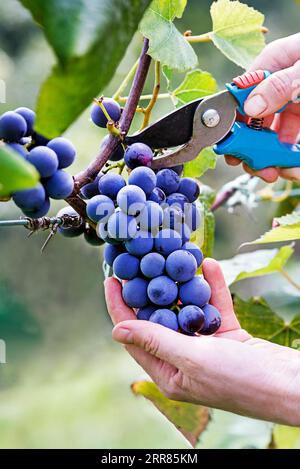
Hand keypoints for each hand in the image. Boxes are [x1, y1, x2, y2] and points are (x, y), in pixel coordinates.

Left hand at [104, 258, 299, 425]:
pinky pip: (214, 307)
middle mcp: (183, 360)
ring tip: (172, 257)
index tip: (111, 279)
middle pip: (159, 319)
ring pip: (187, 309)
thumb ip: (156, 341)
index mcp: (168, 373)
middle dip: (149, 289)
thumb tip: (117, 330)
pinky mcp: (228, 336)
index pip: (135, 337)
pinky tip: (209, 265)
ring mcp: (206, 347)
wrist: (291, 385)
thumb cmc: (240, 379)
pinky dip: (212, 288)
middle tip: (139, 261)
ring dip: (183, 285)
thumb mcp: (193, 359)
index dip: (120, 308)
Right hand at [225, 33, 299, 181]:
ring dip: (274, 159)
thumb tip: (251, 106)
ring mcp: (292, 106)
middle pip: (254, 122)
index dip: (235, 120)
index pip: (242, 93)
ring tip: (285, 171)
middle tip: (260, 168)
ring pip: (271, 138)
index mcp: (275, 64)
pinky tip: (295, 168)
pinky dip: (291, 160)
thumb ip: (281, 86)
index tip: (233, 144)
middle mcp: (279, 87)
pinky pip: (290, 145)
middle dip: (255, 149)